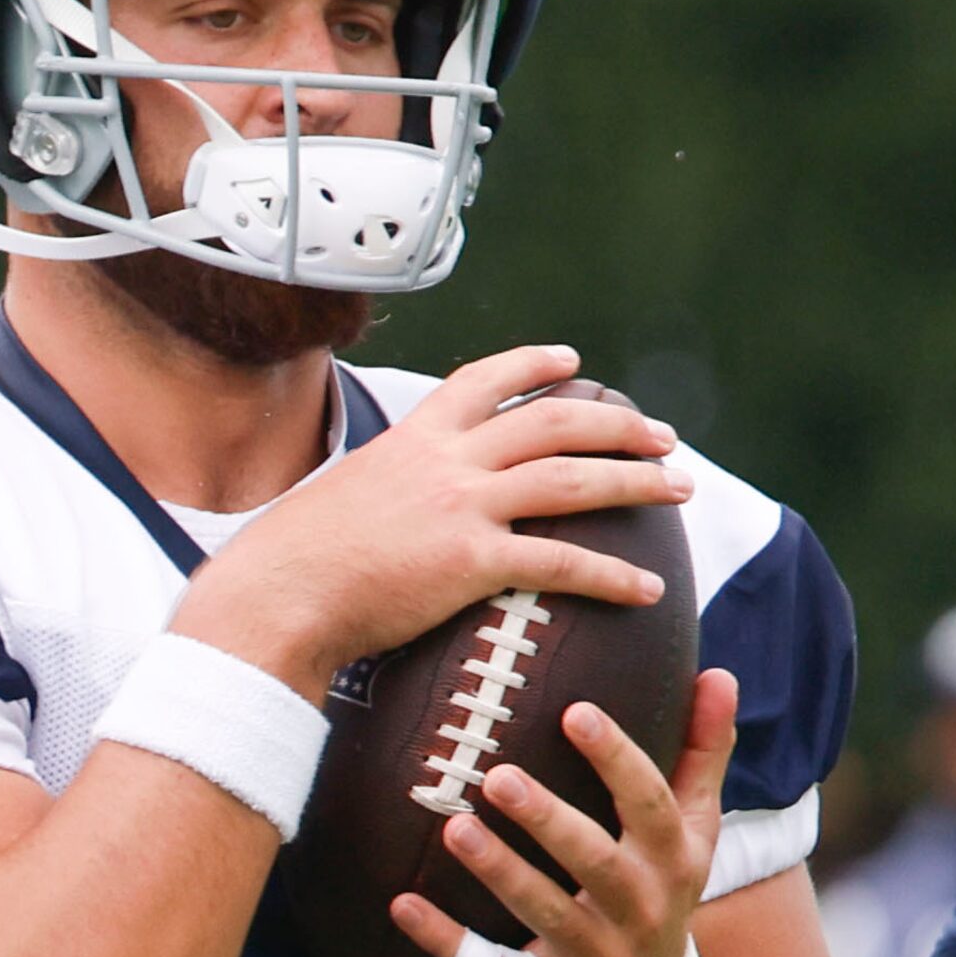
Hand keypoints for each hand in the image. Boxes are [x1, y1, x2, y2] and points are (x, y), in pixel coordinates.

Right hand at [173, 344, 690, 694]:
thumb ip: (379, 491)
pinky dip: (614, 575)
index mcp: (413, 439)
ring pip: (574, 480)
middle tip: (663, 436)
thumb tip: (382, 512)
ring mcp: (463, 506)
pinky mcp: (472, 561)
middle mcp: (446, 460)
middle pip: (555, 423)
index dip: (532, 365)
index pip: (481, 380)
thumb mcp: (338, 497)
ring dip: (637, 481)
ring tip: (680, 488)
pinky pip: (563, 562)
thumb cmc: (291, 563)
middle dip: (619, 424)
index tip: (571, 360)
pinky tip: (647, 587)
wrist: (275, 596)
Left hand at [388, 669, 738, 956]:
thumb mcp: (695, 831)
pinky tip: (403, 905)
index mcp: (674, 859)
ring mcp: (596, 956)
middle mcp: (641, 908)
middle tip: (498, 776)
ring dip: (499, 871)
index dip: (616, 758)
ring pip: (545, 912)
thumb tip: (719, 674)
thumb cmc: (661, 892)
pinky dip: (448, 942)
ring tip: (455, 828)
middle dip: (547, 820)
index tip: (575, 712)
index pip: (650, 803)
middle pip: (595, 861)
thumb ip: (703, 753)